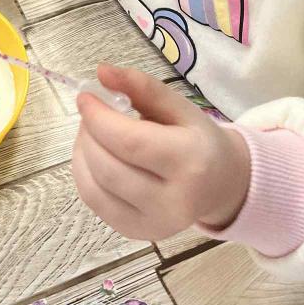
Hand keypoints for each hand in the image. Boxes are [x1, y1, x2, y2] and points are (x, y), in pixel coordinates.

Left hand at [73, 65, 250, 241]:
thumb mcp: (178, 106)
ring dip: (82, 153)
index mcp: (191, 162)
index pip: (130, 142)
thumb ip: (141, 86)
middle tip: (91, 114)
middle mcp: (174, 202)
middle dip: (88, 134)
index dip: (98, 118)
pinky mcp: (137, 233)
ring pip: (94, 189)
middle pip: (108, 167)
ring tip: (92, 133)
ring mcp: (154, 224)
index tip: (85, 97)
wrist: (221, 185)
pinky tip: (94, 156)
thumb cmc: (198, 139)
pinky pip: (94, 203)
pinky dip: (84, 174)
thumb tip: (101, 70)